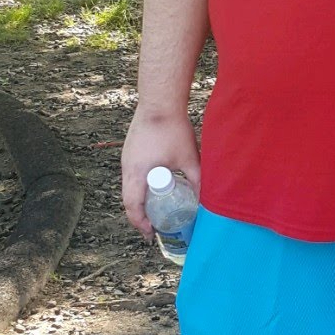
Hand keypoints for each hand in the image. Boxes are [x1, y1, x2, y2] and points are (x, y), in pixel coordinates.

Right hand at [121, 110, 200, 238]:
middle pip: (129, 199)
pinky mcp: (130, 148)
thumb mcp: (188, 157)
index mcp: (136, 174)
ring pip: (130, 186)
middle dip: (141, 214)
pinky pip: (133, 173)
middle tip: (155, 224)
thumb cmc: (173, 129)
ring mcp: (126, 157)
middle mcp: (126, 168)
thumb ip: (197, 179)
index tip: (151, 234)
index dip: (141, 223)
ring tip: (157, 206)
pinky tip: (155, 182)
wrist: (160, 100)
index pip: (132, 207)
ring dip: (141, 198)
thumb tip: (207, 197)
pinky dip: (141, 184)